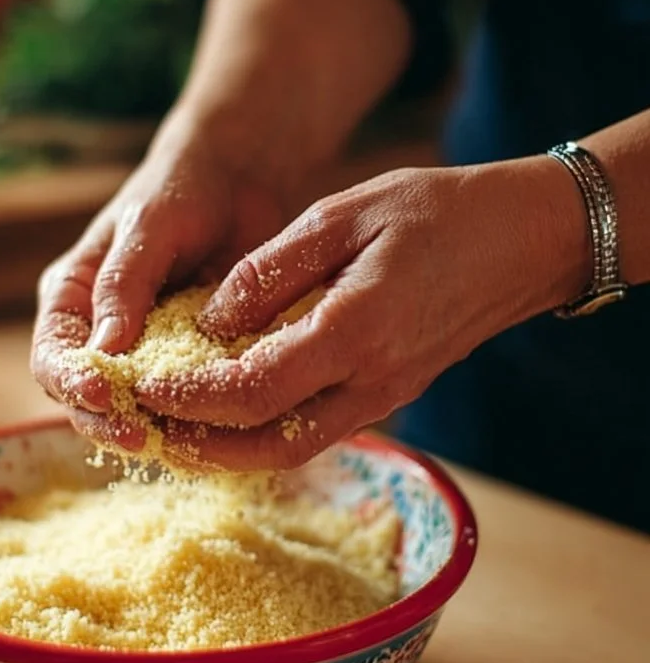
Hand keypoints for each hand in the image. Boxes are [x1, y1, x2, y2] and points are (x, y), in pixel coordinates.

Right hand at [30, 106, 292, 413]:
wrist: (238, 181)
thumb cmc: (180, 189)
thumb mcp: (148, 228)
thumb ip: (124, 285)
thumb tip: (104, 352)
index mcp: (71, 299)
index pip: (51, 357)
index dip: (71, 383)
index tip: (104, 393)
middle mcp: (98, 333)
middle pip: (84, 399)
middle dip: (107, 422)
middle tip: (141, 437)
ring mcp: (143, 354)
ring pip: (133, 410)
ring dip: (152, 430)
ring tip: (180, 441)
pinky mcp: (186, 365)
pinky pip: (182, 403)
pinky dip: (193, 419)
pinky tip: (216, 427)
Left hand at [132, 158, 589, 471]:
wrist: (522, 241)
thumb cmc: (436, 212)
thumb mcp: (344, 214)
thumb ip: (271, 270)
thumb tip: (210, 321)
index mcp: (355, 332)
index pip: (252, 390)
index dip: (189, 396)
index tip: (141, 384)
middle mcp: (370, 382)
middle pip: (266, 445)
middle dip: (197, 442)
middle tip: (145, 424)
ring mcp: (384, 397)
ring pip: (290, 449)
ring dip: (226, 450)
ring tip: (173, 429)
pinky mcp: (388, 397)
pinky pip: (314, 432)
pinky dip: (263, 434)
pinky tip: (229, 411)